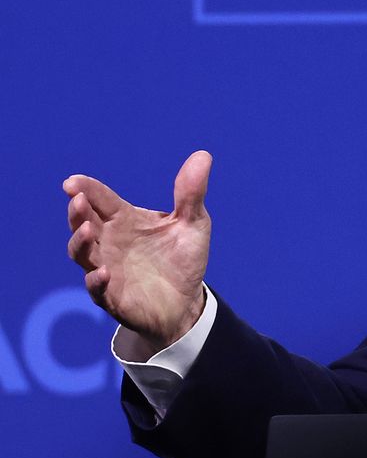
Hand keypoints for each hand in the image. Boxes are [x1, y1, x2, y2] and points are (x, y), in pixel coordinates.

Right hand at [64, 152, 212, 358]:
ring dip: (81, 242)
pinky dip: (97, 281)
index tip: (73, 182)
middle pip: (84, 223)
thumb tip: (203, 155)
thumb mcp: (193, 223)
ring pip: (83, 254)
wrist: (187, 301)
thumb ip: (191, 193)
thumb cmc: (182, 258)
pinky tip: (103, 272)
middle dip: (78, 212)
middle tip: (78, 200)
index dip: (86, 189)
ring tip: (88, 230)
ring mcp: (106, 268)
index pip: (101, 200)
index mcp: (124, 220)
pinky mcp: (112, 296)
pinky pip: (97, 289)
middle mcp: (109, 242)